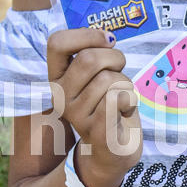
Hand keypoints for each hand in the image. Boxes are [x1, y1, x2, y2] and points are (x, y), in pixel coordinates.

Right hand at [46, 27, 141, 186]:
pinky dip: (130, 99)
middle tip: (119, 72)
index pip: (56, 43)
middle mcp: (60, 96)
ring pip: (109, 79)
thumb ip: (94, 54)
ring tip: (121, 99)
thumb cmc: (107, 105)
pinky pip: (117, 99)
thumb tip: (107, 36)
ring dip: (125, 84)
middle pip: (90, 59)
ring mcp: (76, 115)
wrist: (110, 152)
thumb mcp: (94, 77)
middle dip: (115, 59)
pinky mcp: (97, 131)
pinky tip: (125, 111)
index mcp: (57, 77)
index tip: (107, 40)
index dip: (86, 34)